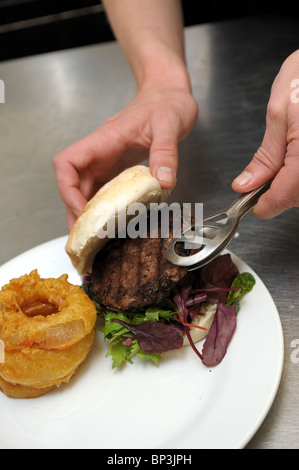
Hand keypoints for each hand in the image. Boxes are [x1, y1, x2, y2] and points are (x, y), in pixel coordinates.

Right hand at [53, 86, 197, 229]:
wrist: (170, 96)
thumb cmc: (166, 104)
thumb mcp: (169, 124)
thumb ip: (165, 151)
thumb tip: (163, 181)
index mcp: (104, 140)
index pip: (67, 163)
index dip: (67, 189)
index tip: (83, 210)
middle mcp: (100, 153)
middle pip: (73, 184)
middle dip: (75, 211)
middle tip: (85, 236)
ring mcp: (108, 162)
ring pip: (85, 190)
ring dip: (86, 213)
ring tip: (92, 238)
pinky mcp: (118, 169)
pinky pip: (102, 191)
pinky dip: (101, 209)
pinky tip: (108, 223)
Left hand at [232, 50, 298, 218]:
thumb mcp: (279, 112)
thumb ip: (265, 156)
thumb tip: (246, 185)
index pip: (285, 195)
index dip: (267, 205)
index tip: (255, 206)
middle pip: (298, 197)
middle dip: (280, 193)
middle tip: (266, 178)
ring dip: (293, 185)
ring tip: (287, 158)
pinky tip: (296, 159)